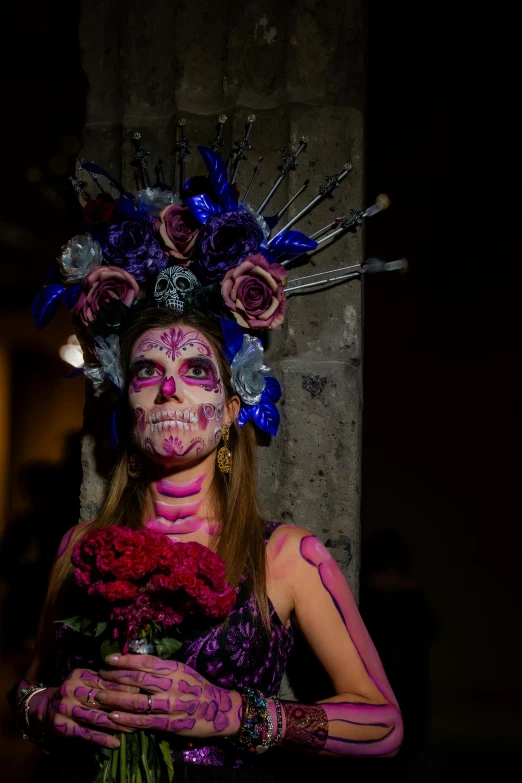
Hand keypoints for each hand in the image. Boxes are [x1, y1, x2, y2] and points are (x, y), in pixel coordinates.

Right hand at [33, 668, 139, 747]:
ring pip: (95, 717)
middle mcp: (71, 690)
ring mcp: (65, 709)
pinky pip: (86, 733)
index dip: (122, 686)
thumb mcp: (84, 680)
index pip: (104, 680)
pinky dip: (102, 739)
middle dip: (122, 706)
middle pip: (101, 699)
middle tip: (140, 711)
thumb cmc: (73, 692)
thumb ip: (102, 679)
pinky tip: (115, 743)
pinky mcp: (63, 726)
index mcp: (79, 675)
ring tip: (132, 729)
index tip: (139, 691)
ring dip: (116, 725)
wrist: (45, 708)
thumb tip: (132, 681)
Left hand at [97, 654, 241, 737]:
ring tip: (100, 695)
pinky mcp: (169, 723)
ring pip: (138, 700)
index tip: (109, 657)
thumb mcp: (183, 671)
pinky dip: (127, 718)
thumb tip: (136, 662)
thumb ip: (163, 668)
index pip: (147, 662)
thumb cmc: (197, 687)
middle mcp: (172, 685)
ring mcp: (170, 705)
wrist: (219, 710)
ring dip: (116, 697)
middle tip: (99, 675)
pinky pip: (144, 721)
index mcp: (175, 669)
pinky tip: (113, 715)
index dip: (127, 659)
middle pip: (139, 679)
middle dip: (116, 676)